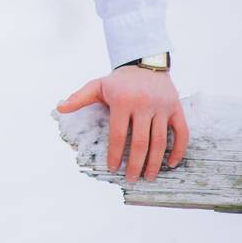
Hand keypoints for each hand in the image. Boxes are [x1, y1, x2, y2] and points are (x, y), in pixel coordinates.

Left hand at [57, 67, 188, 181]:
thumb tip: (59, 108)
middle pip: (140, 142)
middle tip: (132, 179)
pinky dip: (178, 150)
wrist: (146, 63)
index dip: (115, 154)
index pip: (118, 135)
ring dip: (155, 162)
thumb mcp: (98, 85)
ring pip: (160, 141)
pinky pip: (182, 133)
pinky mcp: (177, 108)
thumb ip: (79, 98)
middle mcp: (144, 105)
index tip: (114, 168)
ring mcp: (162, 107)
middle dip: (136, 164)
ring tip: (149, 176)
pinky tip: (170, 163)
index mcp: (123, 101)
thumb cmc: (120, 80)